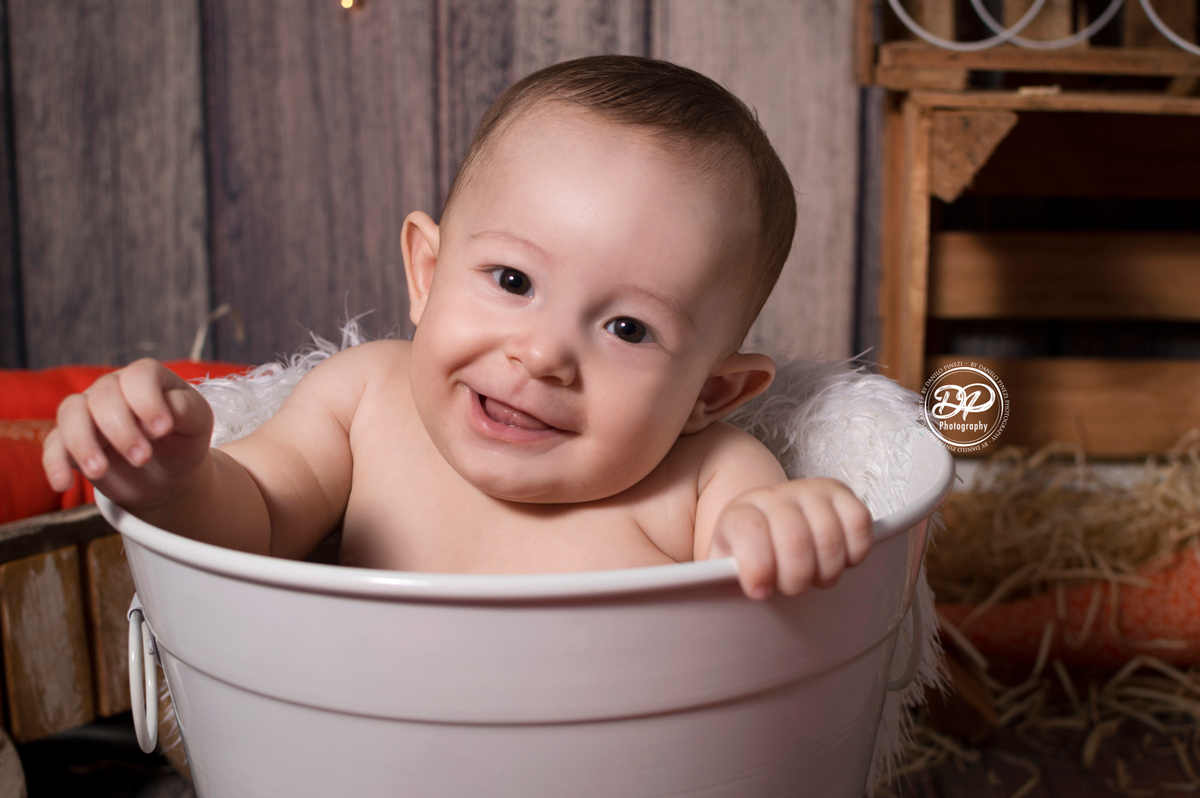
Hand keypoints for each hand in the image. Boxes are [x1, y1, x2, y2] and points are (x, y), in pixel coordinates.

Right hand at [42, 358, 213, 509]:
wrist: (169, 474)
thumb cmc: (184, 439)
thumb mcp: (197, 423)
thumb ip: (183, 409)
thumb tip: (158, 416)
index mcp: (146, 378)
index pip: (139, 376)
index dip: (148, 401)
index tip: (163, 430)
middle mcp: (112, 388)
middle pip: (103, 396)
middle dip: (121, 430)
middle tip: (142, 458)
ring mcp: (88, 413)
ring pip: (71, 413)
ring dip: (83, 443)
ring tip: (99, 471)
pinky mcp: (71, 441)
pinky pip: (53, 445)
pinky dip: (55, 464)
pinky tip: (63, 483)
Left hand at [709, 477, 872, 599]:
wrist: (769, 533)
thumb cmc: (748, 562)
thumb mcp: (723, 574)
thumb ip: (717, 583)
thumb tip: (704, 596)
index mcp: (738, 514)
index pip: (747, 530)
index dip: (756, 566)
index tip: (758, 591)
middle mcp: (773, 496)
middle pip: (795, 541)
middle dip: (796, 578)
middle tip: (790, 588)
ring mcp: (808, 491)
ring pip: (829, 536)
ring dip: (825, 571)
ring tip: (812, 577)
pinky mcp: (840, 494)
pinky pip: (859, 521)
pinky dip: (854, 551)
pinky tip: (838, 560)